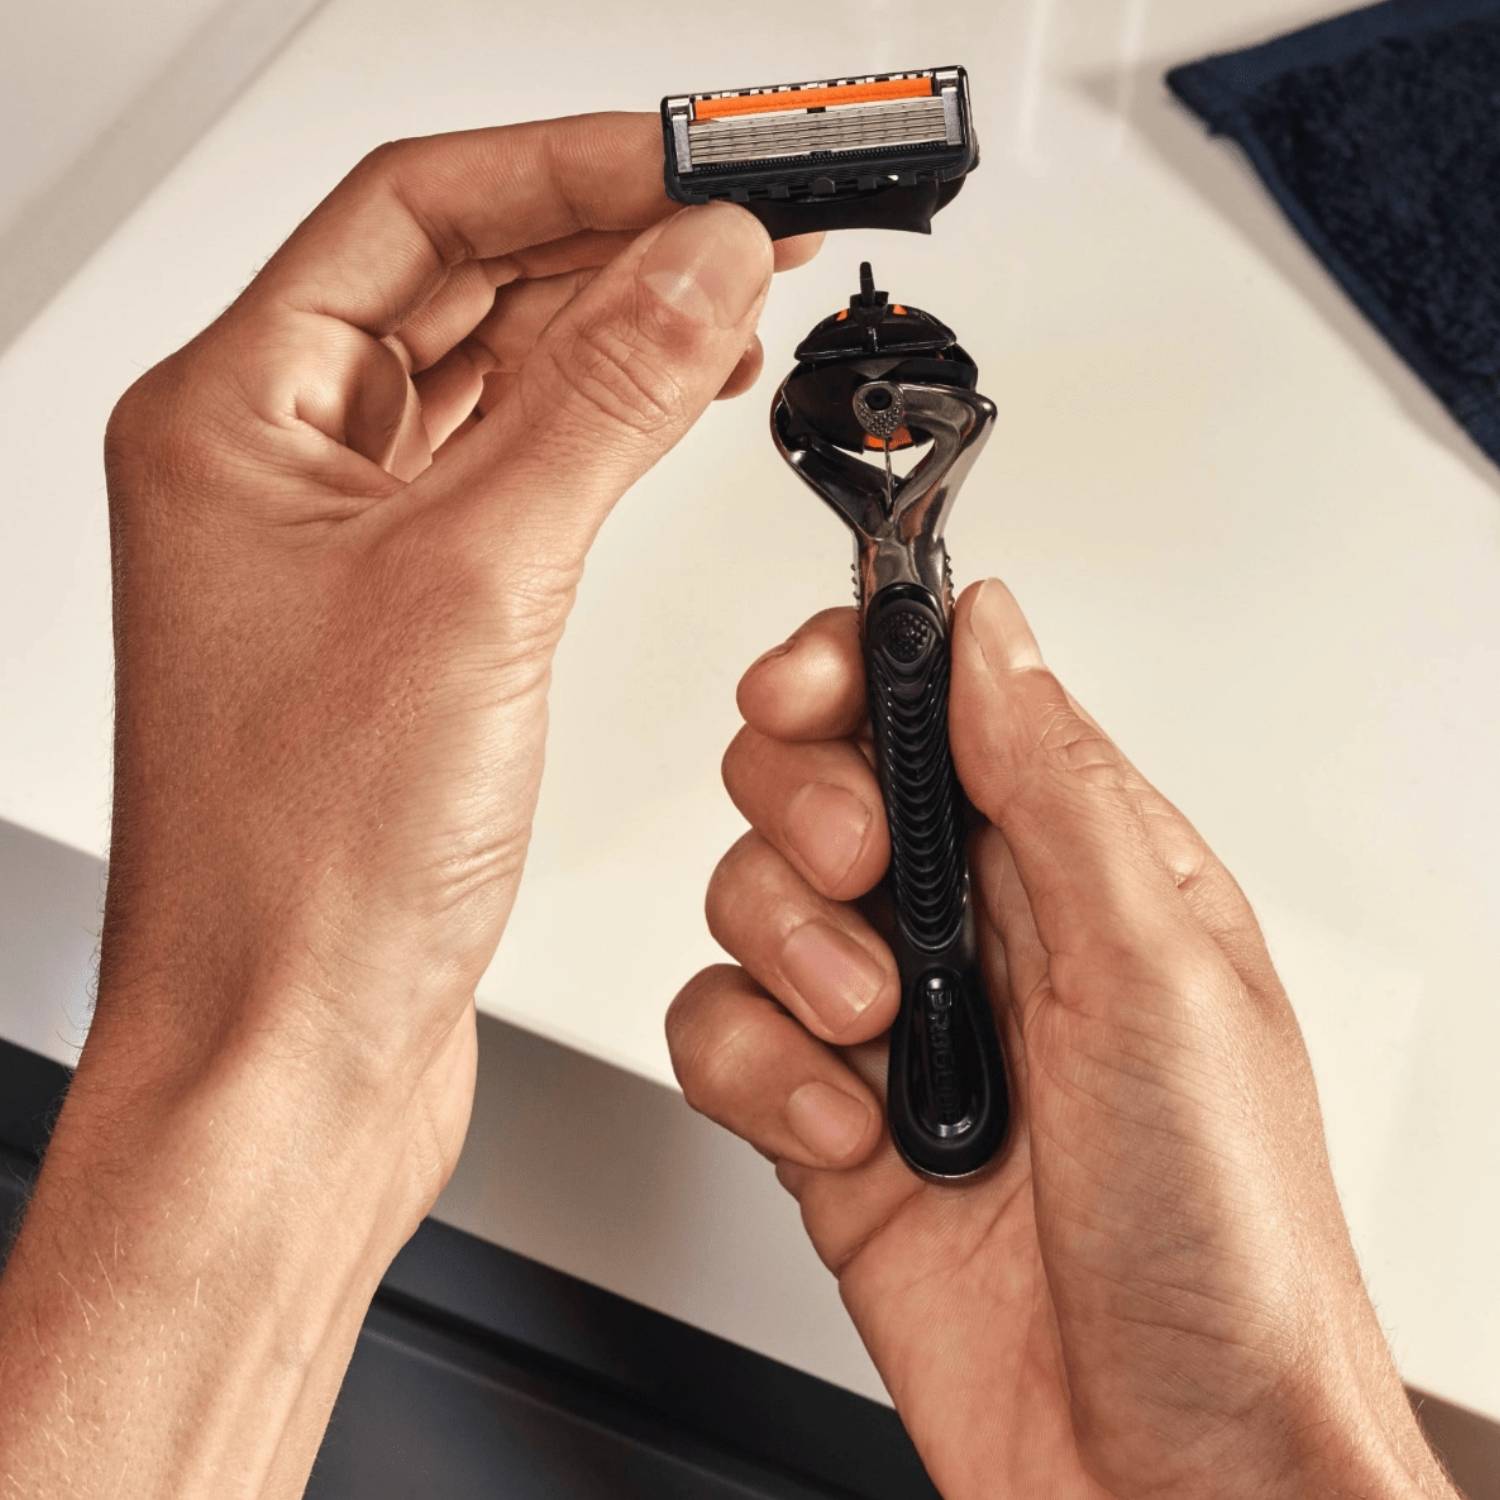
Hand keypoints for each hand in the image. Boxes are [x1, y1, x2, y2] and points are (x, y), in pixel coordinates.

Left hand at [0, 116, 816, 1498]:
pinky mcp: (409, 623)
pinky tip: (672, 406)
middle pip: (457, 280)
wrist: (297, 1051)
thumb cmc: (308, 869)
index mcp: (235, 420)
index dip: (571, 164)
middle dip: (609, 236)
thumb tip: (702, 261)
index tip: (700, 157)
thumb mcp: (475, 586)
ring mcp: (345, 548)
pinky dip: (598, 431)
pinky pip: (509, 476)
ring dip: (612, 329)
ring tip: (733, 296)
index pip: (418, 208)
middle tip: (746, 216)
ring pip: (490, 378)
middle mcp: (278, 471)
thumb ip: (602, 400)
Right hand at [668, 582, 1455, 1498]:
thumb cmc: (1224, 1242)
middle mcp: (976, 928)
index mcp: (1076, 863)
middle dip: (805, 813)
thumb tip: (986, 630)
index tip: (800, 692)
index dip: (848, 670)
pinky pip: (717, 1032)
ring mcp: (891, 1023)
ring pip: (748, 901)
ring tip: (875, 1038)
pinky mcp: (818, 1116)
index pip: (932, 698)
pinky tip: (842, 1130)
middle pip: (814, 781)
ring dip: (789, 957)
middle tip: (864, 873)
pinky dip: (755, 1072)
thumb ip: (1057, 784)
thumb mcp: (1162, 975)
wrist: (1169, 1473)